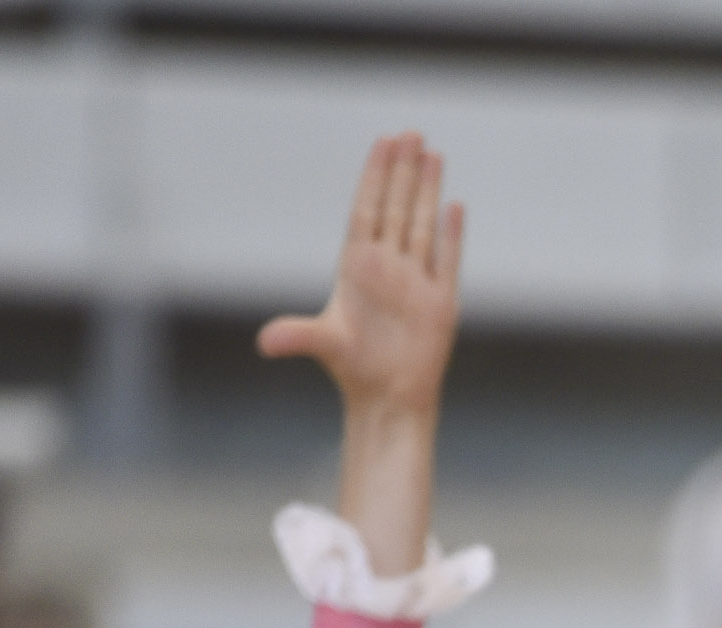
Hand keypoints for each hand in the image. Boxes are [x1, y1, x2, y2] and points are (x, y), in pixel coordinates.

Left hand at [257, 133, 463, 422]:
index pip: (368, 209)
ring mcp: (416, 281)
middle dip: (403, 170)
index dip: (375, 175)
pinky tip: (455, 206)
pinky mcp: (441, 301)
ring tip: (433, 154)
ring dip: (427, 189)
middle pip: (397, 207)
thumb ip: (297, 337)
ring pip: (423, 223)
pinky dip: (453, 233)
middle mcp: (387, 267)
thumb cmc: (354, 372)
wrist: (388, 399)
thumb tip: (266, 343)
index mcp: (358, 267)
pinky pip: (448, 259)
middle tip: (410, 133)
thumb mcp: (323, 346)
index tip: (383, 143)